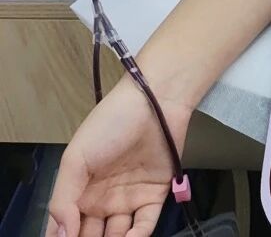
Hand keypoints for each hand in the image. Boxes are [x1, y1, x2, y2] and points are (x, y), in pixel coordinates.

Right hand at [47, 75, 191, 236]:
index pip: (66, 228)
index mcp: (79, 191)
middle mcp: (102, 199)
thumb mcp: (75, 158)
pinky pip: (145, 225)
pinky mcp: (155, 195)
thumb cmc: (111, 123)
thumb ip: (63, 199)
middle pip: (90, 235)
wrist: (154, 102)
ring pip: (116, 236)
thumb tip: (61, 235)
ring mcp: (128, 198)